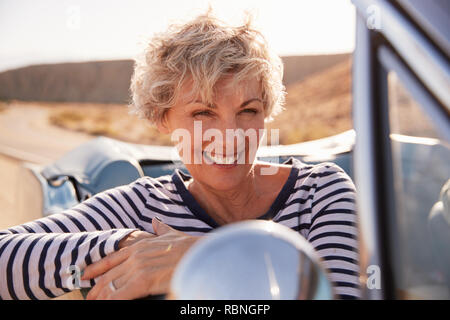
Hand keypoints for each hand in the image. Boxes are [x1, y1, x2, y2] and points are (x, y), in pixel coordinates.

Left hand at [81, 218, 200, 299]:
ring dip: (102, 297)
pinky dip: (112, 301)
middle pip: (108, 275)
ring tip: (96, 303)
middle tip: (89, 297)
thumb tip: (155, 221)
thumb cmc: (189, 246)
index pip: (111, 258)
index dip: (97, 268)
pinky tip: (107, 304)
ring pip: (111, 286)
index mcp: (139, 245)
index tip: (86, 275)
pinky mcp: (144, 281)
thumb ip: (160, 229)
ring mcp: (138, 267)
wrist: (201, 253)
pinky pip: (121, 295)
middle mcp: (135, 255)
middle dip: (97, 288)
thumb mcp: (172, 233)